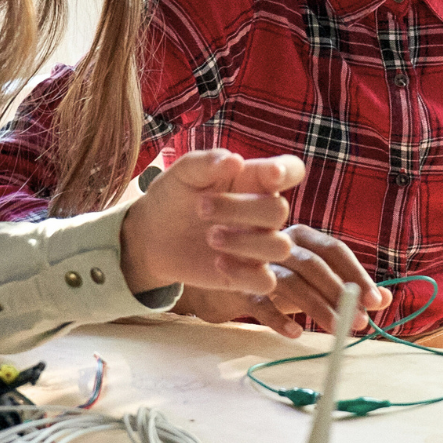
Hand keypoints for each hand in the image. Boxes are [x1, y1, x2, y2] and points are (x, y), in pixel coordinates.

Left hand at [118, 150, 305, 296]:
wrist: (151, 235)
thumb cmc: (174, 196)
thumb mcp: (184, 173)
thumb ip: (208, 162)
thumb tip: (235, 160)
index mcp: (255, 180)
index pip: (291, 171)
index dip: (289, 172)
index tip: (270, 172)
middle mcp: (262, 213)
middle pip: (279, 210)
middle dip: (241, 208)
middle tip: (200, 208)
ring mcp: (258, 245)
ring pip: (280, 247)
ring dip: (245, 242)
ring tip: (210, 237)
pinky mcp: (247, 275)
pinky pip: (266, 281)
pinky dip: (244, 272)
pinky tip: (217, 262)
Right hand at [172, 227, 391, 337]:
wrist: (216, 280)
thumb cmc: (274, 277)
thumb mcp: (311, 280)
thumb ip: (344, 286)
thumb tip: (385, 300)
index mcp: (302, 234)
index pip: (334, 249)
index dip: (357, 274)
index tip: (376, 301)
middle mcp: (279, 241)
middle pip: (314, 265)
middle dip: (340, 294)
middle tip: (359, 323)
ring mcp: (255, 260)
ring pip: (291, 282)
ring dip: (316, 308)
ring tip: (336, 332)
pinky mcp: (235, 282)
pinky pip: (258, 300)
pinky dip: (277, 317)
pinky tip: (294, 334)